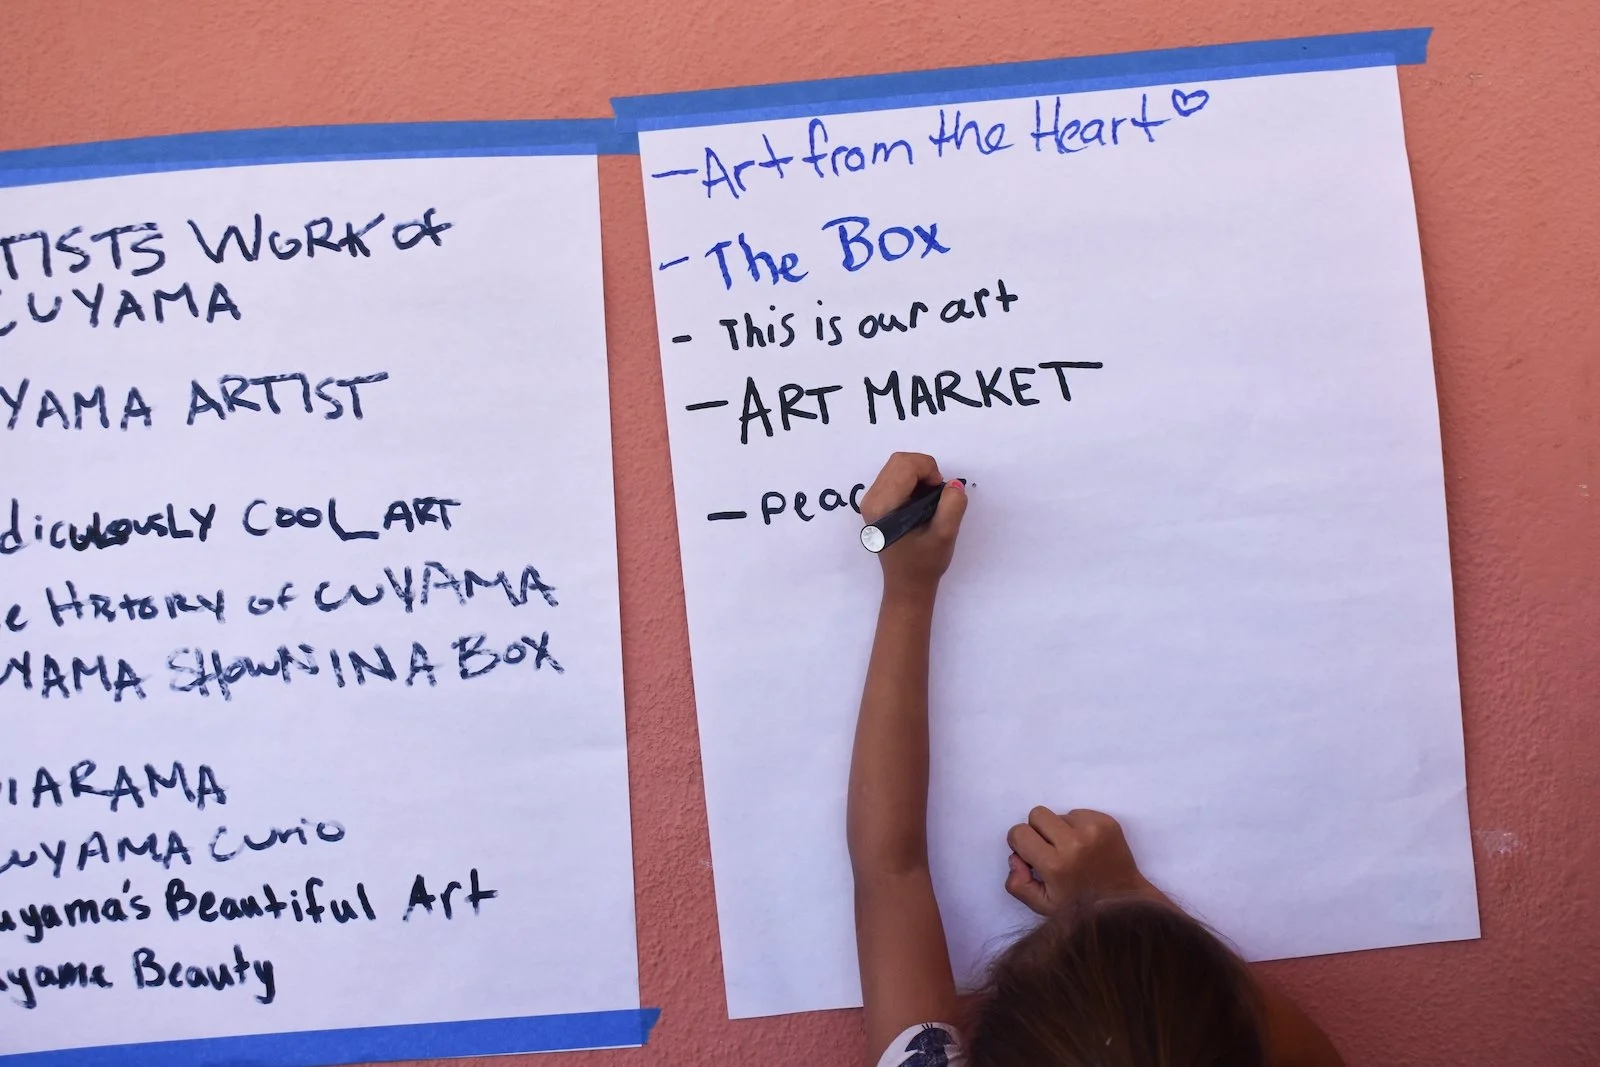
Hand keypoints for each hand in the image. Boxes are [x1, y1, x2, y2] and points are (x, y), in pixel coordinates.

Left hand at [859, 452, 967, 597]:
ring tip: (929, 498)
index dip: (929, 470)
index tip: (939, 492)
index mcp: (883, 507)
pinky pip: (894, 475)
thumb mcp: (945, 535)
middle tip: (936, 493)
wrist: (907, 584)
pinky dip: (911, 480)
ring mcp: (870, 501)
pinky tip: (919, 501)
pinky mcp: (875, 503)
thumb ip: (952, 506)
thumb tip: (953, 484)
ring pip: (896, 465)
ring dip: (918, 474)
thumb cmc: (924, 563)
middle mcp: (870, 500)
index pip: (905, 465)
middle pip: (899, 460)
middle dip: (924, 469)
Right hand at [1004, 807, 1163, 915]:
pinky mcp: (1107, 822)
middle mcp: (1074, 842)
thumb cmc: (1079, 906)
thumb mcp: (1041, 905)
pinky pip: (1078, 813)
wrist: (1124, 901)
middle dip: (1039, 832)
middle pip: (1037, 815)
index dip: (1021, 844)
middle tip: (1051, 851)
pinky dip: (1078, 827)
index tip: (1032, 856)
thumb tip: (1016, 857)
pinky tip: (1088, 847)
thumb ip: (1017, 884)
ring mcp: (1093, 829)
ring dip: (1060, 830)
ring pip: (1059, 814)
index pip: (1019, 832)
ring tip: (1074, 852)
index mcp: (1055, 865)